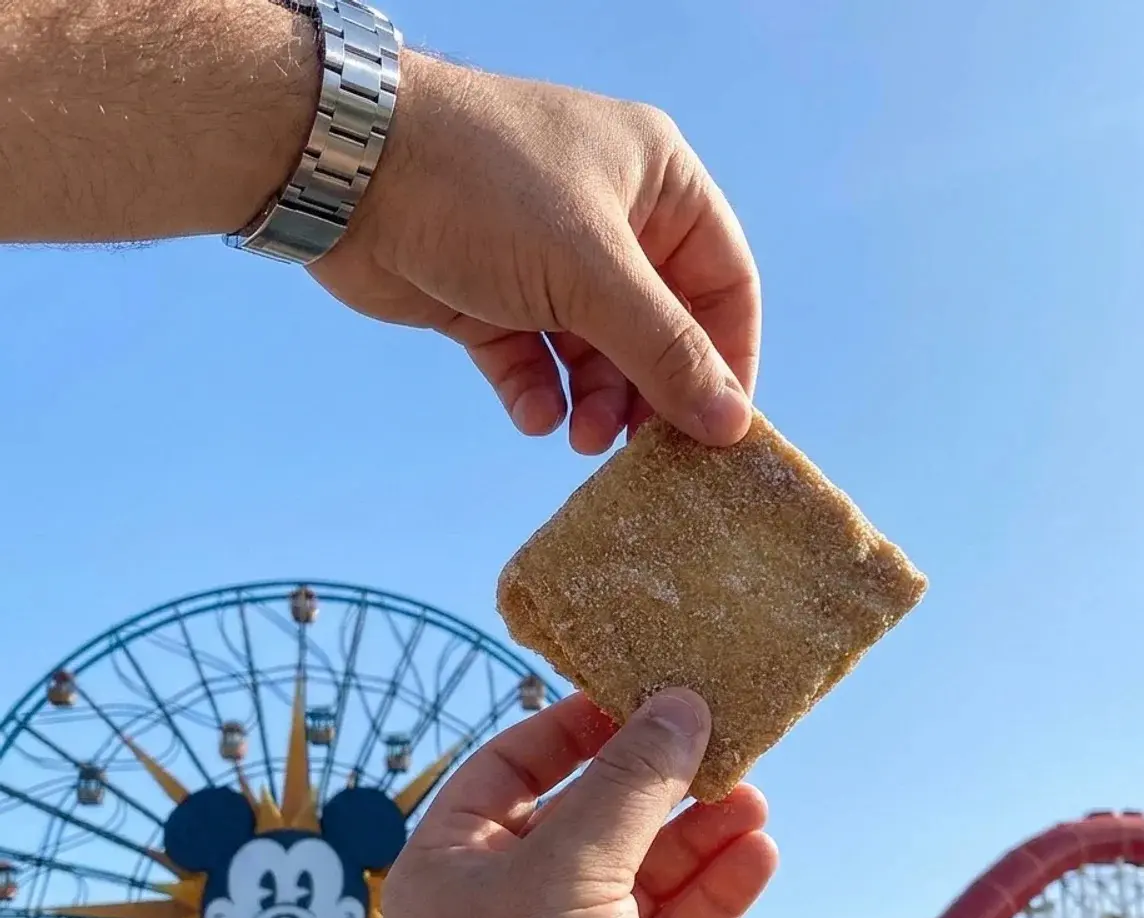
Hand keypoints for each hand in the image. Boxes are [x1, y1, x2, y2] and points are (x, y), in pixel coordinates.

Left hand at [310, 55, 759, 453]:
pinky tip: (532, 414)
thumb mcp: (592, 273)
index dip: (728, 359)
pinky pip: (533, 359)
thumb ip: (666, 352)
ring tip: (581, 438)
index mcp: (658, 184)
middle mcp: (609, 220)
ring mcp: (546, 260)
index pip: (722, 284)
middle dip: (650, 391)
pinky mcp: (490, 297)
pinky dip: (537, 391)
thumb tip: (732, 422)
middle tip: (640, 449)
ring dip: (595, 402)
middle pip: (659, 329)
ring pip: (596, 353)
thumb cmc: (484, 190)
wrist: (343, 172)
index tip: (721, 429)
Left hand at [380, 691, 776, 917]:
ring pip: (647, 872)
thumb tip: (679, 707)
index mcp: (460, 857)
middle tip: (720, 744)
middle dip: (658, 784)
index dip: (575, 727)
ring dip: (699, 834)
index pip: (515, 765)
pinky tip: (757, 854)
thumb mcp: (569, 867)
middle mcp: (512, 898)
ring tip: (753, 798)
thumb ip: (631, 786)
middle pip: (596, 816)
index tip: (639, 698)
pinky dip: (716, 891)